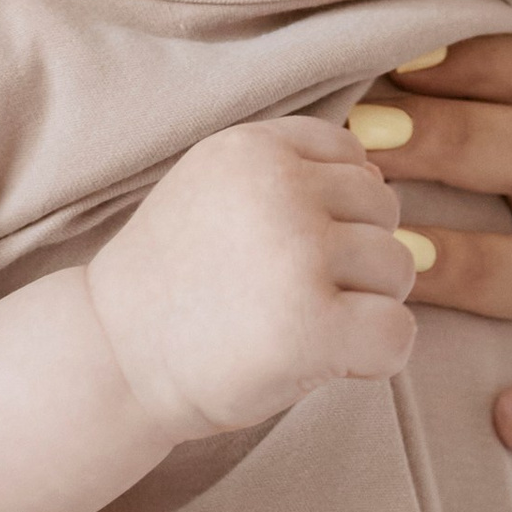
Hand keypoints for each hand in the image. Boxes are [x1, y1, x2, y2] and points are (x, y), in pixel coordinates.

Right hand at [86, 116, 419, 438]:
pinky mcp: (315, 324)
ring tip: (298, 325)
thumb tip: (380, 171)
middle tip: (286, 296)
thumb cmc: (175, 285)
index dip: (331, 211)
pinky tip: (324, 363)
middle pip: (384, 210)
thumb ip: (289, 173)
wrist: (112, 362)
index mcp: (254, 148)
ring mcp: (299, 254)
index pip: (352, 157)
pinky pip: (398, 333)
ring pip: (399, 268)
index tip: (278, 250)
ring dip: (365, 305)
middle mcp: (280, 189)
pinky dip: (375, 358)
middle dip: (353, 258)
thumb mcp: (216, 192)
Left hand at [346, 34, 511, 456]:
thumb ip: (370, 106)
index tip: (396, 56)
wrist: (454, 340)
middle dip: (456, 143)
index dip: (478, 55)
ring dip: (481, 263)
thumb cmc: (388, 225)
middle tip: (369, 143)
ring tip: (403, 265)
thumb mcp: (390, 152)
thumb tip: (303, 53)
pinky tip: (504, 415)